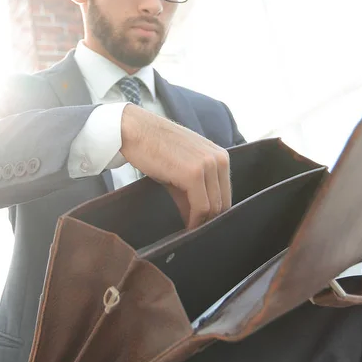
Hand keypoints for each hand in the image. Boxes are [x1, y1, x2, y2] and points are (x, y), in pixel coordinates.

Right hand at [119, 104, 230, 228]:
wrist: (135, 130)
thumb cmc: (155, 148)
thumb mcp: (182, 170)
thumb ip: (194, 194)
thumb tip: (198, 220)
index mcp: (220, 156)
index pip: (226, 193)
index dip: (216, 213)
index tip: (203, 224)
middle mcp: (219, 159)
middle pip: (223, 202)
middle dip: (210, 220)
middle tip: (196, 231)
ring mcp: (208, 165)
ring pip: (214, 207)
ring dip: (202, 222)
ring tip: (189, 230)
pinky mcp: (194, 174)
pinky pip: (201, 207)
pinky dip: (195, 220)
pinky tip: (187, 226)